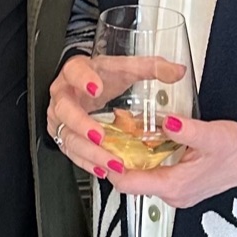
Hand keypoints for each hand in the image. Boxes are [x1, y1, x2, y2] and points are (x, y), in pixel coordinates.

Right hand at [47, 53, 182, 174]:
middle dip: (82, 125)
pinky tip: (102, 168)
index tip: (97, 88)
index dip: (83, 80)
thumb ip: (152, 68)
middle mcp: (64, 95)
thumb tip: (177, 72)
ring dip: (89, 151)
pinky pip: (71, 152)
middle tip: (101, 136)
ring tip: (111, 160)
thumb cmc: (102, 76)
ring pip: (68, 136)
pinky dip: (87, 162)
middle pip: (65, 110)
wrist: (86, 85)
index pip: (74, 72)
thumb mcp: (126, 68)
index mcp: (76, 71)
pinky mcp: (63, 135)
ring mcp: (60, 117)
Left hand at [103, 114, 236, 209]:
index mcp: (175, 186)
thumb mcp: (211, 134)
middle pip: (131, 181)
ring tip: (126, 136)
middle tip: (111, 136)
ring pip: (143, 179)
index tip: (101, 147)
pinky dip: (147, 161)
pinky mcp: (182, 187)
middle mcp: (173, 195)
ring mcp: (178, 193)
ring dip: (133, 159)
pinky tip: (148, 144)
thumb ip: (184, 129)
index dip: (109, 165)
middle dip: (118, 159)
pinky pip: (155, 176)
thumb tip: (164, 121)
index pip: (127, 183)